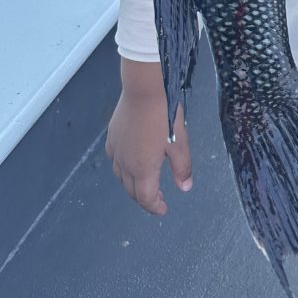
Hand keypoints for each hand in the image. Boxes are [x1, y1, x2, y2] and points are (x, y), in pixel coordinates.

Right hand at [105, 59, 191, 215]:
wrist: (144, 88)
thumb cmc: (164, 114)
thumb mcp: (179, 142)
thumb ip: (182, 168)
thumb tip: (185, 187)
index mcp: (142, 168)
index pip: (145, 198)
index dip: (154, 207)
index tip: (163, 209)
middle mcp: (125, 163)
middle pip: (132, 190)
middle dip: (144, 198)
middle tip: (157, 198)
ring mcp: (116, 149)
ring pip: (121, 177)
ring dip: (133, 184)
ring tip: (146, 182)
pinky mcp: (112, 136)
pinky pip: (115, 160)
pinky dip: (123, 168)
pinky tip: (131, 161)